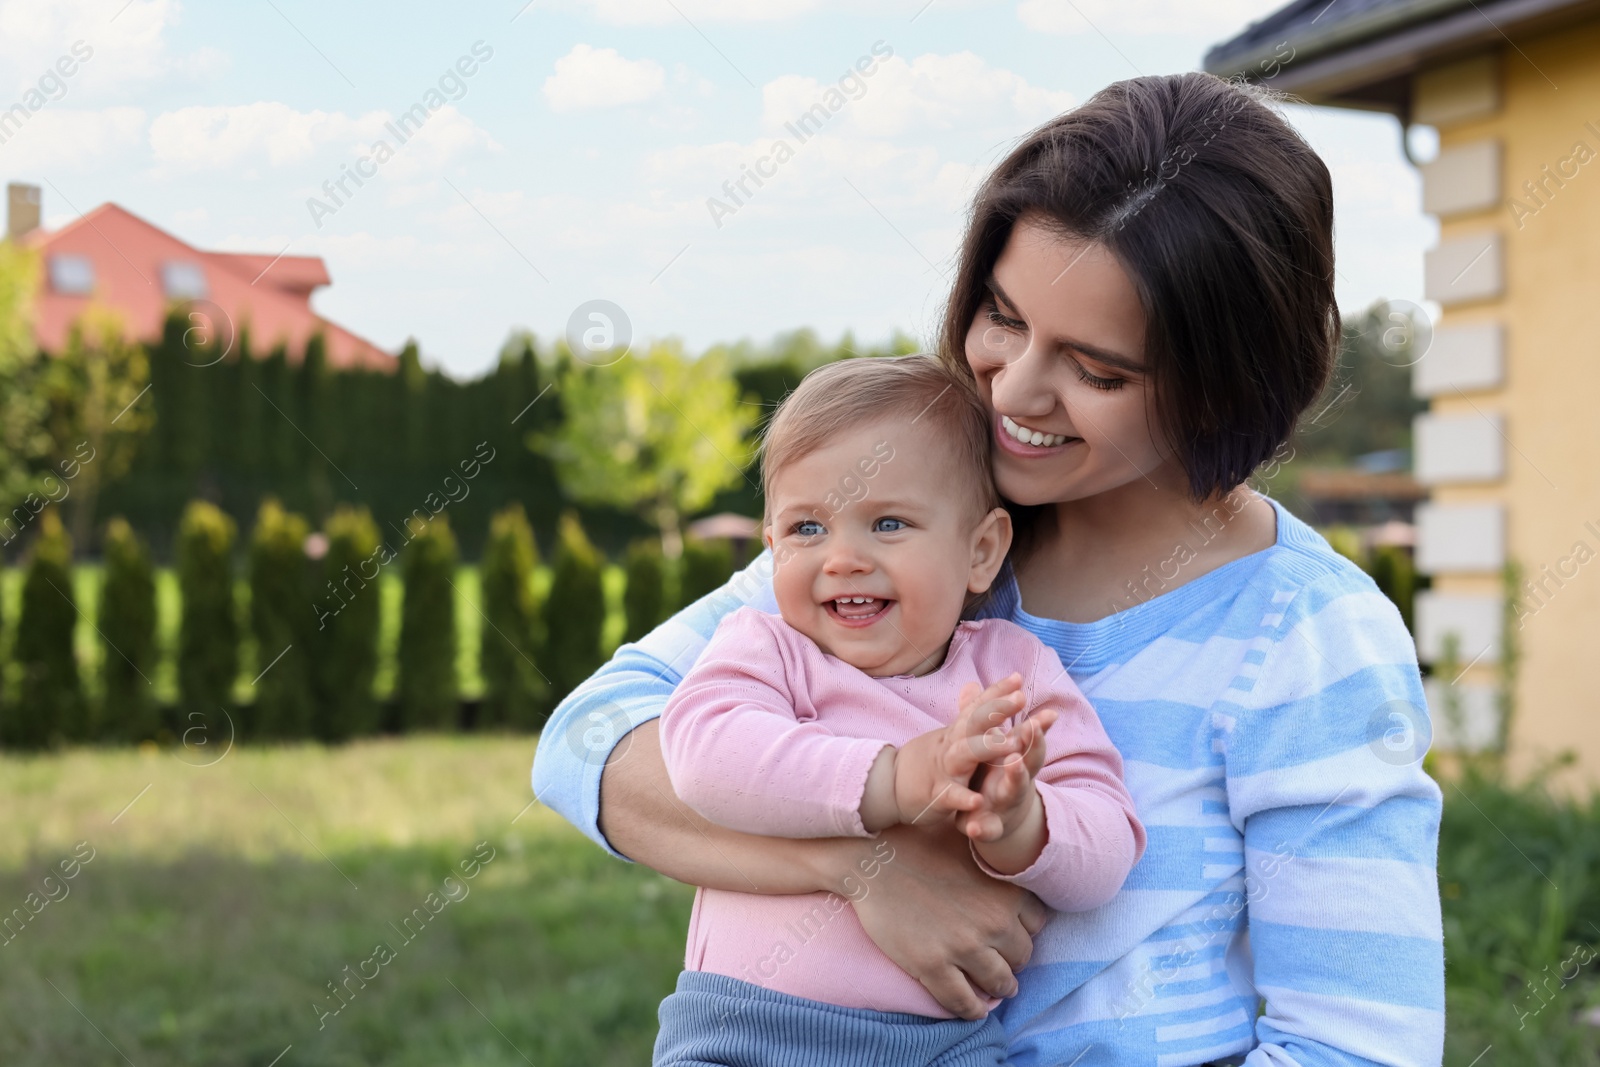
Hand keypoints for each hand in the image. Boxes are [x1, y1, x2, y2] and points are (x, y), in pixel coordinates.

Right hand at [841, 823, 1048, 1019]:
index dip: (1024, 929)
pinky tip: (972, 1008)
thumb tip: (1008, 859)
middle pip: (1023, 956)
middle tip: (1000, 960)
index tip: (1012, 933)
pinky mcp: (934, 967)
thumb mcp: (969, 842)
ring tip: (992, 988)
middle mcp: (993, 922)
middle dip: (1013, 959)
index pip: (1037, 924)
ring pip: (1000, 984)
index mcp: (1006, 891)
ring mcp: (964, 948)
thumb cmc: (919, 842)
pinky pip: (965, 1003)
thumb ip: (996, 860)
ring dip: (999, 988)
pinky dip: (972, 1010)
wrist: (873, 859)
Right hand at [889, 673, 1032, 826]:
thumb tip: (974, 683)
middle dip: (997, 709)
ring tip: (1014, 745)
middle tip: (1020, 698)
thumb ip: (968, 711)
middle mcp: (952, 744)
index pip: (978, 706)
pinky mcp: (938, 795)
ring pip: (964, 753)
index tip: (1018, 677)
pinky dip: (963, 798)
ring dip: (988, 747)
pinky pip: (951, 796)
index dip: (997, 691)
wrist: (893, 785)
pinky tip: (978, 800)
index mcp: (958, 731)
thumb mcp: (951, 734)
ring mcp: (945, 768)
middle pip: (974, 722)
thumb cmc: (933, 758)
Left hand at [957, 704, 1055, 843]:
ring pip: (1014, 789)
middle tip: (1033, 726)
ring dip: (1016, 776)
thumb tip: (972, 685)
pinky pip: (988, 828)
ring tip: (1014, 762)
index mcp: (1016, 757)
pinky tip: (973, 828)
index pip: (1029, 738)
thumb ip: (985, 720)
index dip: (1036, 724)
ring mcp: (1006, 802)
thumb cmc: (998, 775)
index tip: (1042, 708)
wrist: (998, 818)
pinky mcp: (991, 825)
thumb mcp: (995, 748)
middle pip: (1030, 760)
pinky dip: (982, 828)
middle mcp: (1017, 779)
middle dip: (1032, 744)